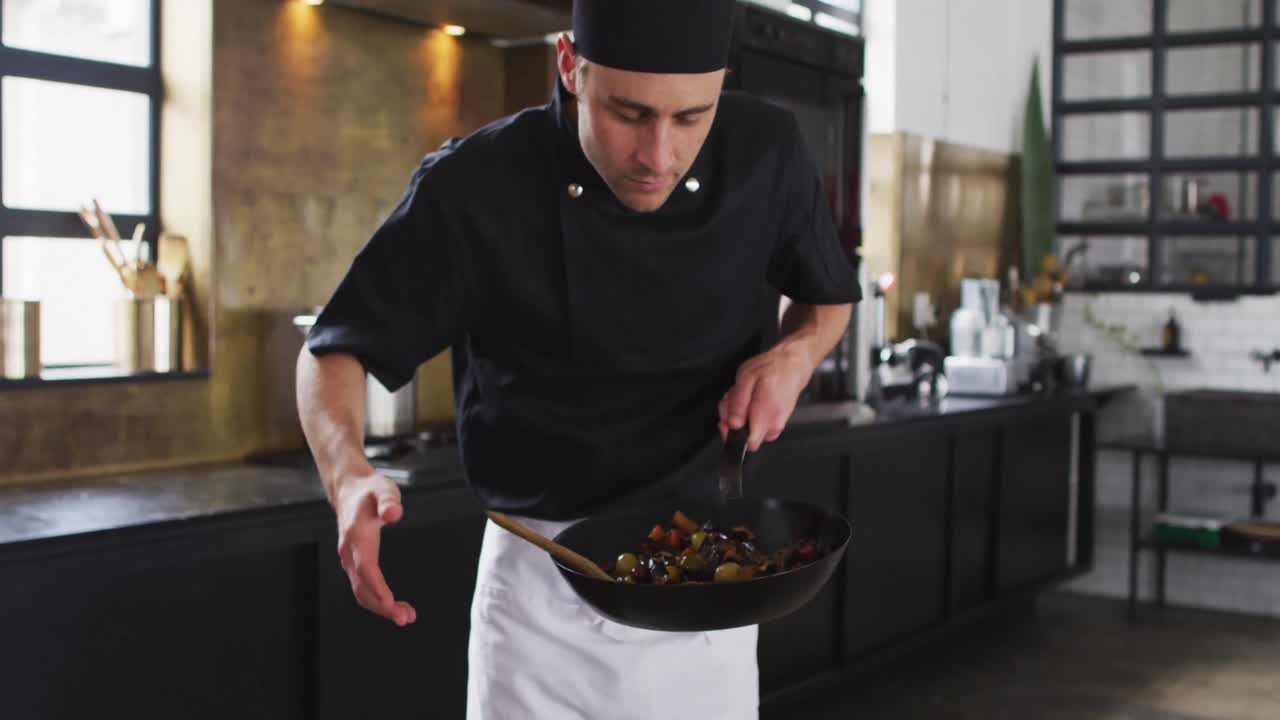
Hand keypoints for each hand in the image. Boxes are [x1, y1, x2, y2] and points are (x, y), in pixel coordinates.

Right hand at [334, 471, 416, 626]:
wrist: (350, 490)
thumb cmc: (370, 490)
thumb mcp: (384, 489)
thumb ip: (389, 501)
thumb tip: (393, 513)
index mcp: (356, 535)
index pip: (365, 567)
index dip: (376, 587)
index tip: (389, 602)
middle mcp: (349, 551)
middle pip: (362, 587)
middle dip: (382, 606)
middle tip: (405, 617)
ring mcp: (349, 559)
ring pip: (361, 591)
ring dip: (380, 607)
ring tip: (405, 616)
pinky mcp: (354, 562)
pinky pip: (362, 587)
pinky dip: (377, 600)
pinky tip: (393, 604)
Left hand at [718, 341, 815, 451]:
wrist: (792, 365)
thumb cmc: (771, 368)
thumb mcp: (747, 378)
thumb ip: (738, 403)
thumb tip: (732, 424)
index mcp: (766, 415)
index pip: (748, 444)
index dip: (733, 435)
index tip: (727, 420)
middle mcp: (773, 424)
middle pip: (744, 437)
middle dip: (732, 420)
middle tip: (733, 399)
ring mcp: (776, 426)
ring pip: (748, 431)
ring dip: (739, 415)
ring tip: (743, 396)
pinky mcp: (775, 423)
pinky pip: (756, 426)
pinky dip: (747, 414)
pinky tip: (749, 400)